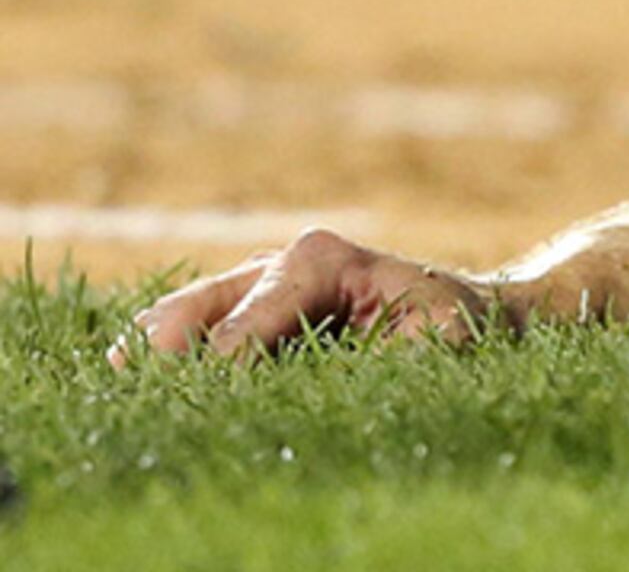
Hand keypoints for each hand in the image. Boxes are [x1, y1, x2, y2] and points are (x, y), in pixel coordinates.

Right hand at [118, 229, 501, 363]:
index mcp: (318, 259)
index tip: (203, 406)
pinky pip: (192, 325)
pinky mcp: (248, 303)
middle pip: (198, 308)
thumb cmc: (456, 324)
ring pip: (184, 313)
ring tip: (124, 379)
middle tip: (138, 384)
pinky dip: (166, 351)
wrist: (467, 311)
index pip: (246, 324)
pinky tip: (142, 378)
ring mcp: (257, 280)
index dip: (220, 370)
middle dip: (166, 350)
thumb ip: (387, 355)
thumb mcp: (444, 337)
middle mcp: (278, 260)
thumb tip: (321, 382)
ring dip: (154, 348)